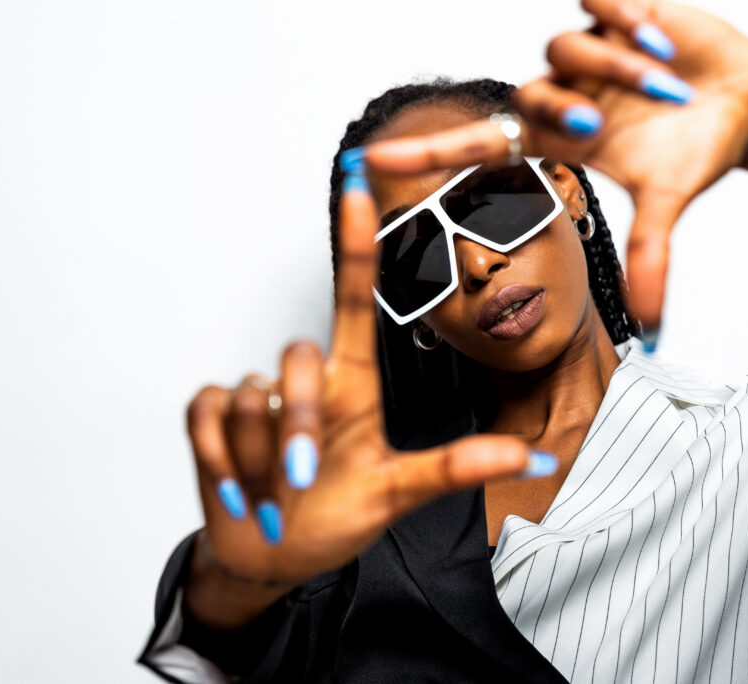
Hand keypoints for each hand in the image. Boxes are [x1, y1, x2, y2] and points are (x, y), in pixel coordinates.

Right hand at [183, 180, 554, 626]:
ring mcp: (257, 399)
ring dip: (261, 459)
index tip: (361, 187)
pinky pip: (208, 415)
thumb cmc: (338, 517)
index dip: (356, 246)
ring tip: (275, 495)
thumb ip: (456, 470)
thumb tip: (540, 461)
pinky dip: (220, 461)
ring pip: (253, 398)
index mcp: (352, 385)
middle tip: (302, 482)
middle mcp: (306, 382)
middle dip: (300, 425)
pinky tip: (236, 492)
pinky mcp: (211, 418)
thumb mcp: (397, 494)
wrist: (273, 557)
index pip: (352, 303)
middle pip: (296, 358)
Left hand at [363, 0, 747, 337]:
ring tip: (667, 83)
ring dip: (616, 68)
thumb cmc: (692, 150)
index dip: (428, 154)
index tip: (374, 159)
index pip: (479, 147)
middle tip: (603, 125)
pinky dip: (627, 21)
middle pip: (527, 96)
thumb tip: (650, 328)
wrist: (742, 101)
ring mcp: (585, 52)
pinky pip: (598, 1)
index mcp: (559, 143)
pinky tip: (662, 41)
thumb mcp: (667, 200)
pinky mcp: (615, 9)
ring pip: (565, 51)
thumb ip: (650, 256)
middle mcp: (561, 96)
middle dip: (562, 109)